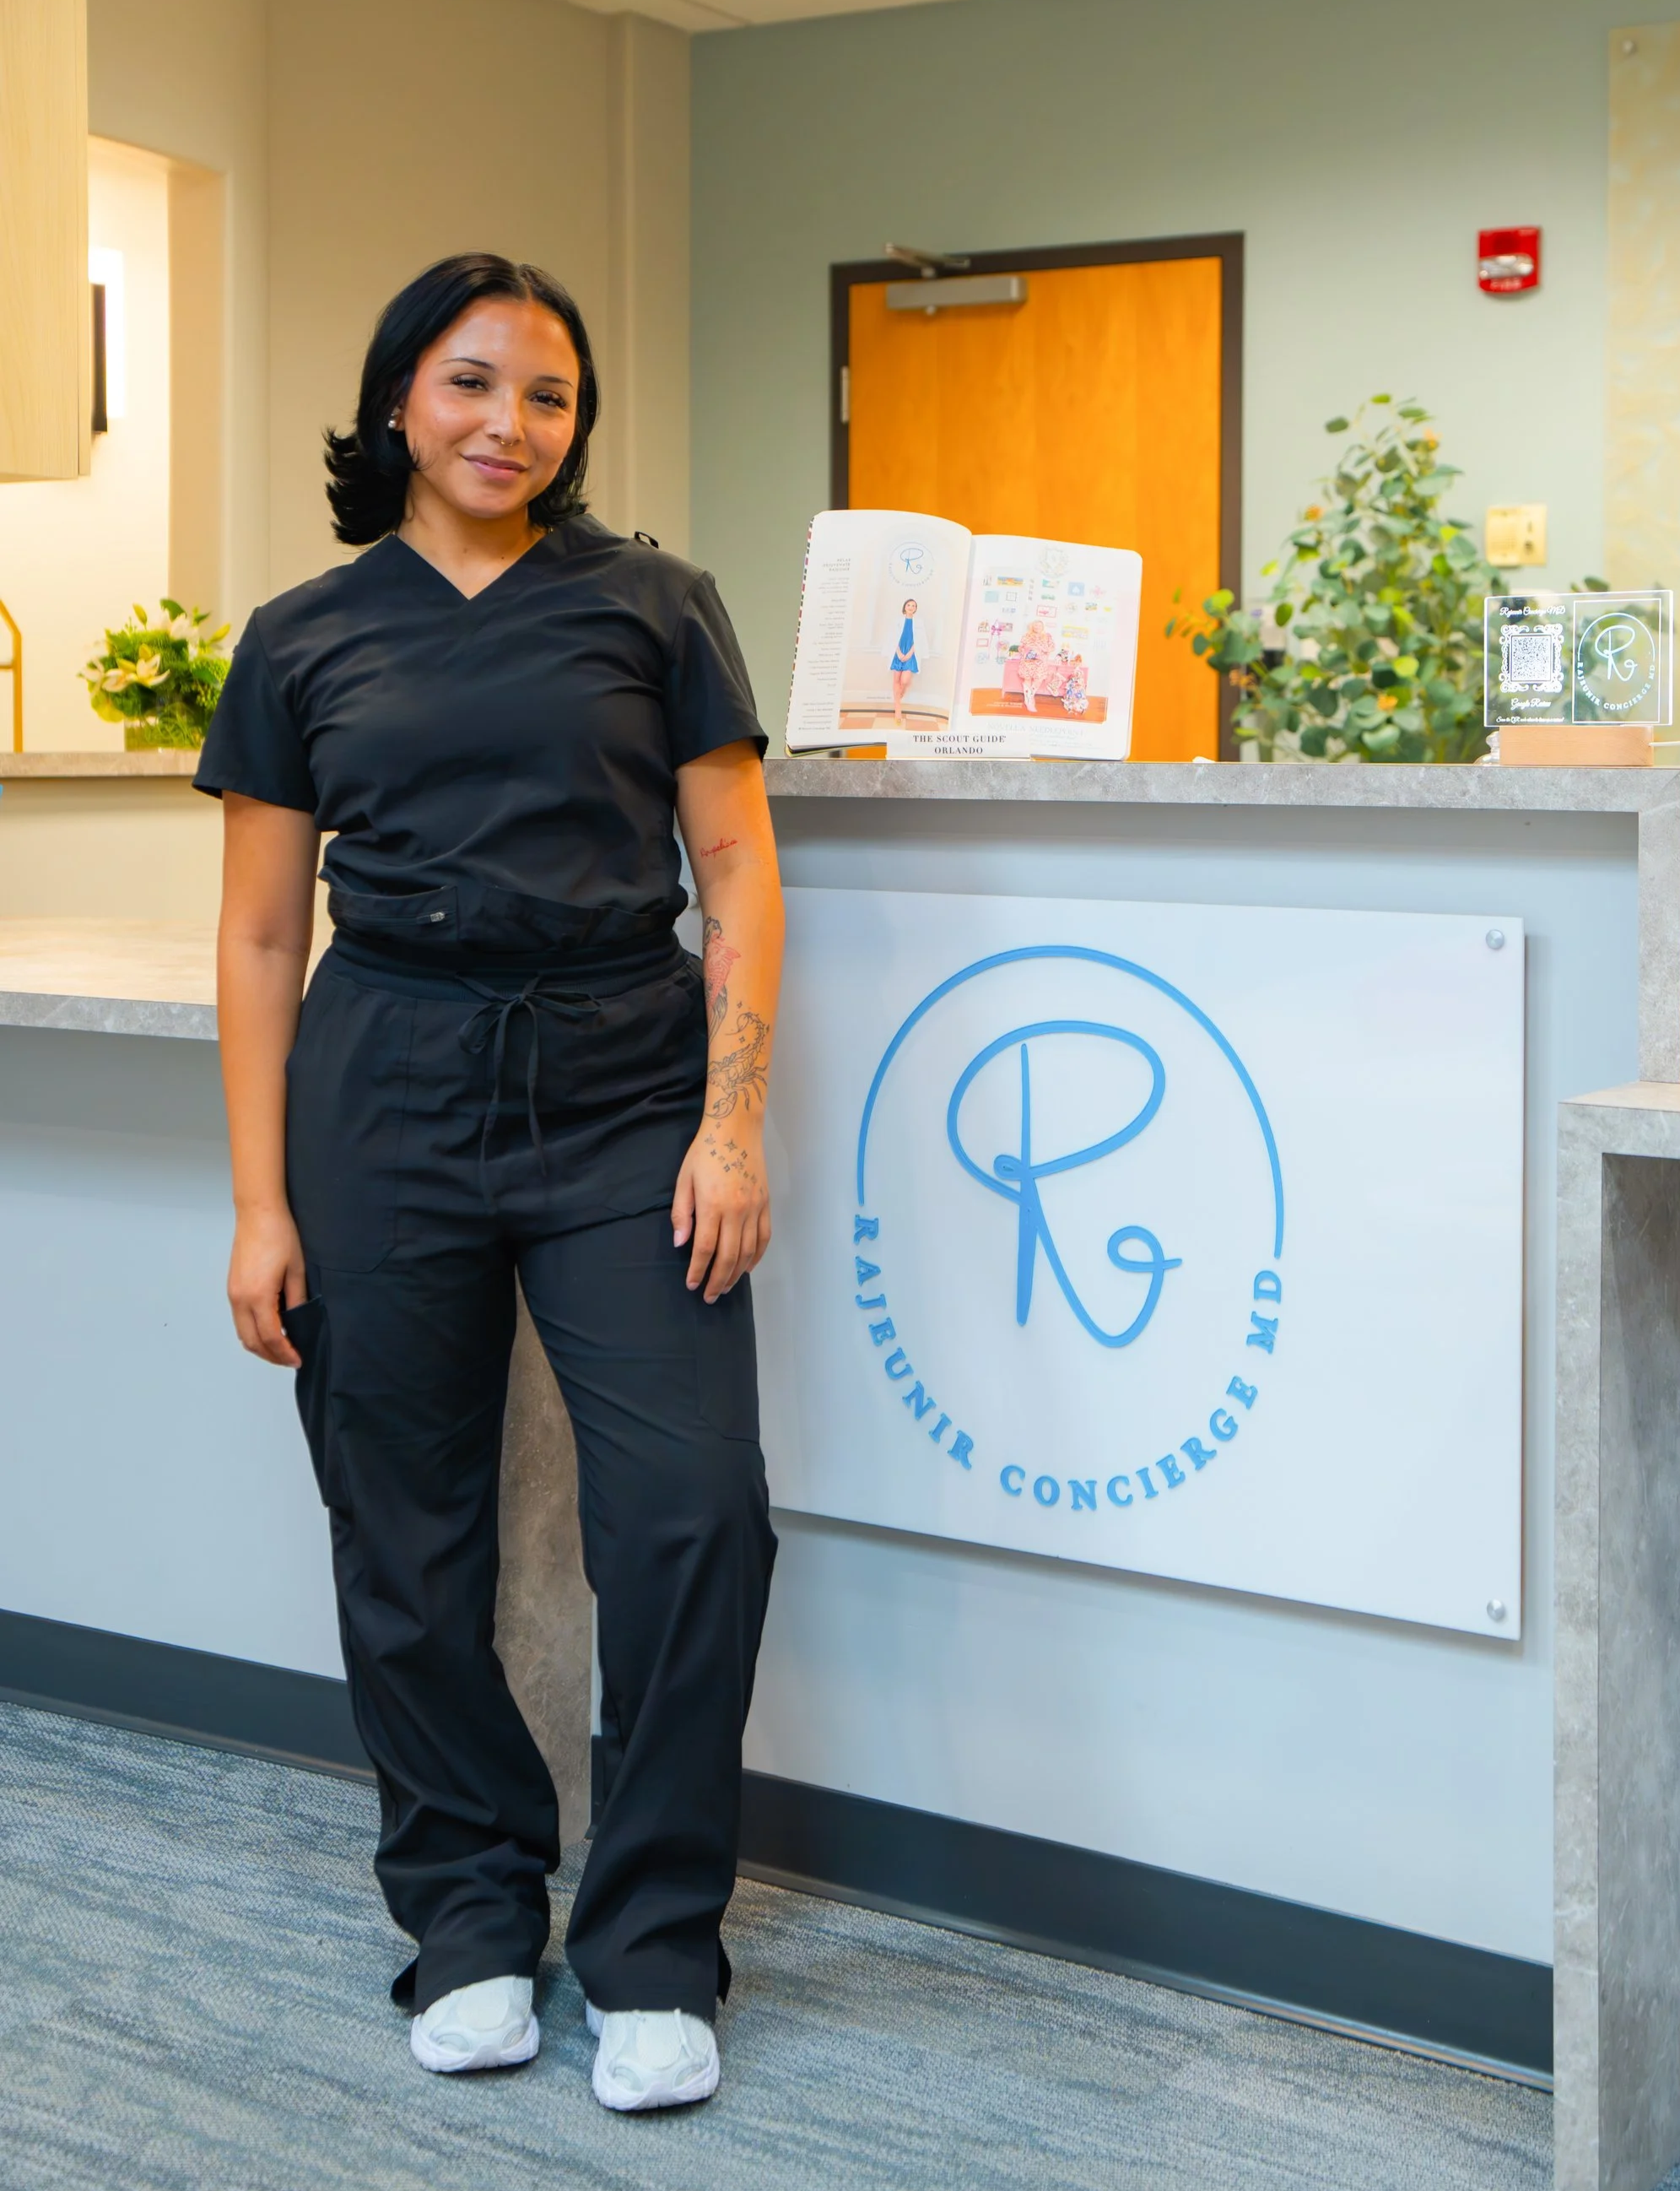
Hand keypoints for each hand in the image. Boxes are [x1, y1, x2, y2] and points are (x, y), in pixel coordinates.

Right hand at [228, 1203, 308, 1365]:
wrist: (257, 1213)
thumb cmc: (280, 1236)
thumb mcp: (296, 1270)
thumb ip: (296, 1300)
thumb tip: (297, 1322)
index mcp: (258, 1297)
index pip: (271, 1337)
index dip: (285, 1353)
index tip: (298, 1360)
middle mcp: (240, 1299)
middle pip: (251, 1342)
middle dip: (271, 1356)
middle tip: (291, 1360)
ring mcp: (232, 1294)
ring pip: (242, 1333)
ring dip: (260, 1346)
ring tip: (281, 1349)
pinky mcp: (231, 1288)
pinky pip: (239, 1320)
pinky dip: (252, 1332)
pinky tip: (268, 1330)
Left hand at [672, 1117, 770, 1303]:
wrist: (736, 1129)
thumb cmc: (705, 1152)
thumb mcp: (684, 1179)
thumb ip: (682, 1213)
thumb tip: (680, 1244)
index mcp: (712, 1205)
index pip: (704, 1248)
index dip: (698, 1270)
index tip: (692, 1284)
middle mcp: (736, 1210)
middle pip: (728, 1256)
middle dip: (717, 1280)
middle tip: (709, 1296)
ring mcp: (754, 1208)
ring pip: (748, 1251)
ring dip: (736, 1274)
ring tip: (725, 1287)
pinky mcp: (766, 1204)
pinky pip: (764, 1237)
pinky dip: (757, 1256)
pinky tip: (747, 1267)